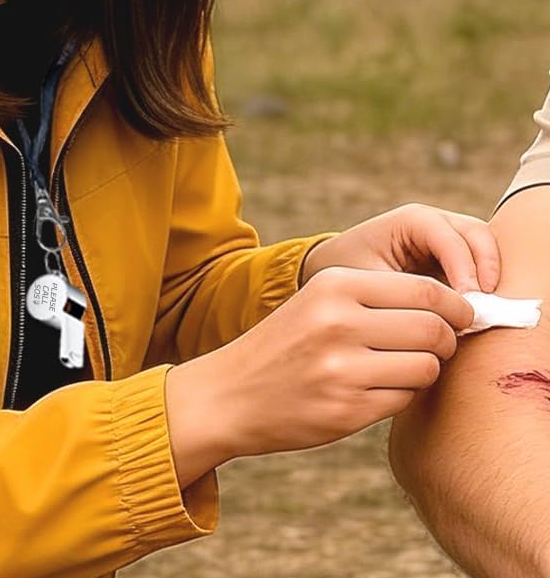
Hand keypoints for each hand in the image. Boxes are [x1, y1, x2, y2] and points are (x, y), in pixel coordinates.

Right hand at [166, 266, 475, 481]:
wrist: (230, 393)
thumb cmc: (287, 344)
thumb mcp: (319, 301)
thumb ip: (378, 298)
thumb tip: (457, 308)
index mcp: (333, 284)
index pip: (425, 289)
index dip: (456, 306)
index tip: (462, 317)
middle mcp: (338, 320)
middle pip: (434, 328)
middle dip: (447, 340)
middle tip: (436, 346)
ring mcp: (342, 367)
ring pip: (426, 365)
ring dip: (424, 370)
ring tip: (398, 368)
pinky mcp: (347, 408)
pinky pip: (405, 398)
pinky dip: (401, 395)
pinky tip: (374, 390)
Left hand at [299, 203, 500, 294]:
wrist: (336, 272)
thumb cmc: (347, 272)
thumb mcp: (368, 280)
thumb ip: (402, 292)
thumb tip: (441, 313)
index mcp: (412, 220)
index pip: (450, 237)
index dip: (465, 268)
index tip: (468, 302)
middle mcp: (435, 225)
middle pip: (477, 236)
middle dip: (486, 269)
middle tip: (483, 308)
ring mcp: (448, 240)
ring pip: (485, 250)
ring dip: (488, 280)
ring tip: (480, 314)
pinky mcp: (454, 261)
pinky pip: (480, 268)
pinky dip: (483, 288)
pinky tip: (473, 316)